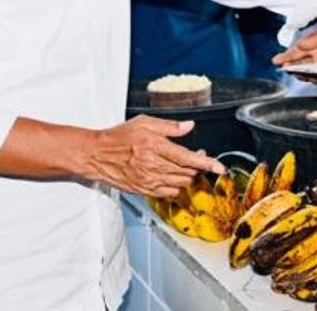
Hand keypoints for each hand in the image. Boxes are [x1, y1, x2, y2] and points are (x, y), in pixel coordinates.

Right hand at [90, 116, 225, 197]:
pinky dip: (176, 186)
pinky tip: (172, 176)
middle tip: (196, 157)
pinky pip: (168, 193)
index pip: (188, 158)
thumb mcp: (144, 123)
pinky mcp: (144, 190)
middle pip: (187, 172)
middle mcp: (154, 166)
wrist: (97, 155)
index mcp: (155, 147)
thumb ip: (169, 126)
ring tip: (185, 166)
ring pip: (180, 183)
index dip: (207, 163)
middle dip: (197, 166)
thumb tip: (189, 126)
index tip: (219, 167)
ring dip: (188, 176)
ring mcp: (149, 180)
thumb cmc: (119, 137)